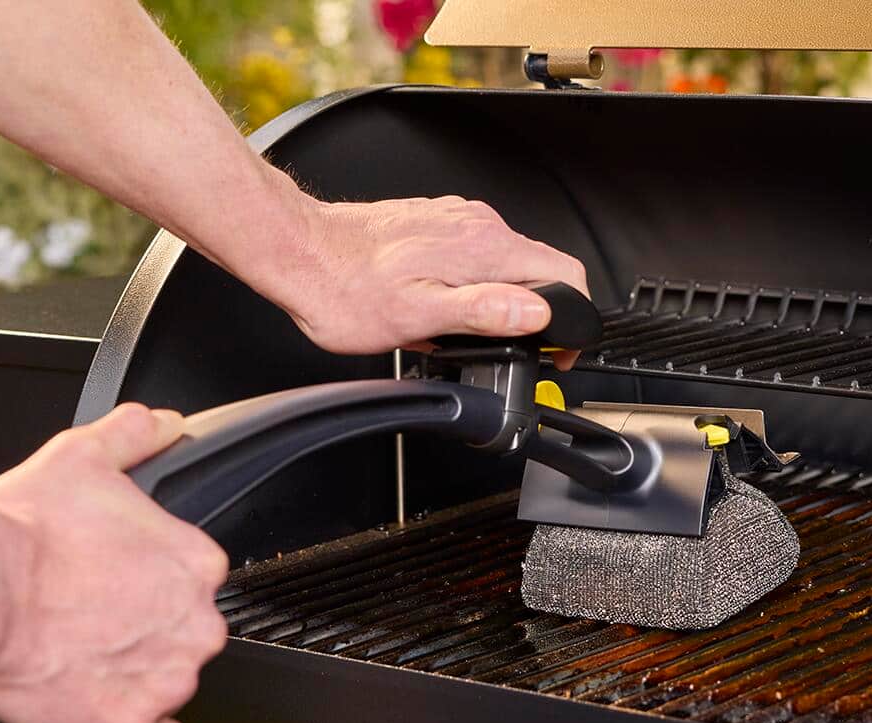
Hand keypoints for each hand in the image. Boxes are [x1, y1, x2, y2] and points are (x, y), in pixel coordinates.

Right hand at [0, 405, 228, 722]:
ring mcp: (168, 680)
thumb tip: (163, 425)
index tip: (117, 590)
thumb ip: (134, 436)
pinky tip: (106, 714)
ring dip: (135, 681)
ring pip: (171, 689)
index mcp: (197, 565)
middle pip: (187, 638)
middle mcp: (196, 623)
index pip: (195, 587)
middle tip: (92, 625)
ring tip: (79, 661)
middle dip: (147, 635)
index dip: (152, 590)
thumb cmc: (21, 531)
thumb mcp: (83, 457)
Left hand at [259, 194, 590, 369]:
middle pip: (540, 270)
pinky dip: (471, 285)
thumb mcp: (416, 318)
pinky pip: (475, 256)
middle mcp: (476, 225)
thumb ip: (483, 313)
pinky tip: (437, 306)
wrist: (297, 252)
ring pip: (506, 264)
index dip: (574, 320)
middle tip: (505, 350)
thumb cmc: (343, 288)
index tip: (556, 351)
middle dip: (535, 315)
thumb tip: (536, 313)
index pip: (566, 273)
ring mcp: (456, 220)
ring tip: (461, 331)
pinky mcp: (435, 224)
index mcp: (482, 248)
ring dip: (499, 300)